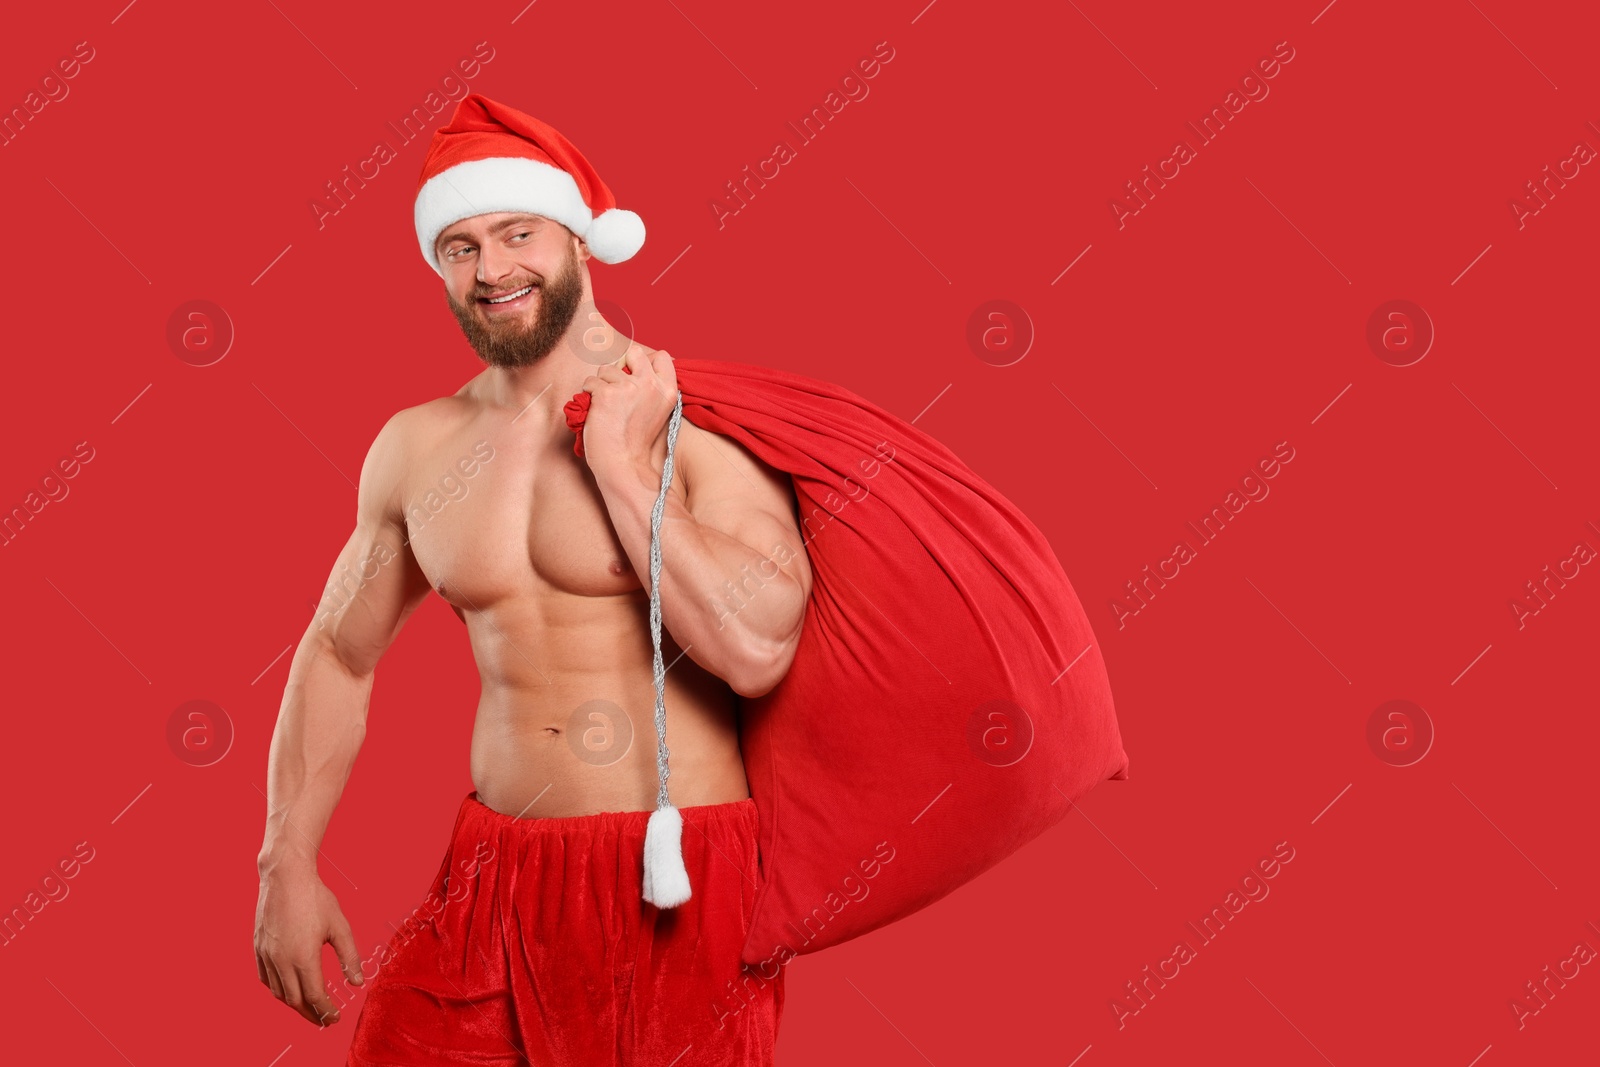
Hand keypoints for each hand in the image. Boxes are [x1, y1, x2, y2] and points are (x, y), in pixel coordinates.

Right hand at [254, 867, 363, 1026]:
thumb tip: (358, 982)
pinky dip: (277, 989)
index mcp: (303, 957)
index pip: (315, 997)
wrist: (285, 876)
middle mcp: (281, 961)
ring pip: (278, 992)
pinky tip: (287, 989)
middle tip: (325, 1019)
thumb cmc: (315, 898)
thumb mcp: (340, 926)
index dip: (326, 1011)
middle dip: (311, 1014)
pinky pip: (265, 978)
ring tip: (309, 1008)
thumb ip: (349, 956)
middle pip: (295, 1000)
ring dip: (294, 1004)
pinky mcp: (258, 948)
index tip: (336, 1018)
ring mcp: (266, 955)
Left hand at [577, 347, 677, 478]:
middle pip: (634, 353)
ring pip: (606, 369)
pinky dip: (588, 395)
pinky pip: (590, 382)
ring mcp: (628, 388)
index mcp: (668, 390)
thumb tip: (629, 366)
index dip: (645, 362)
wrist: (623, 463)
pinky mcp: (606, 394)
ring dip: (602, 384)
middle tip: (618, 387)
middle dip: (622, 366)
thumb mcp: (656, 410)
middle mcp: (651, 385)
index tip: (636, 375)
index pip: (662, 356)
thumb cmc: (635, 440)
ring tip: (607, 408)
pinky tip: (597, 412)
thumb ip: (651, 387)